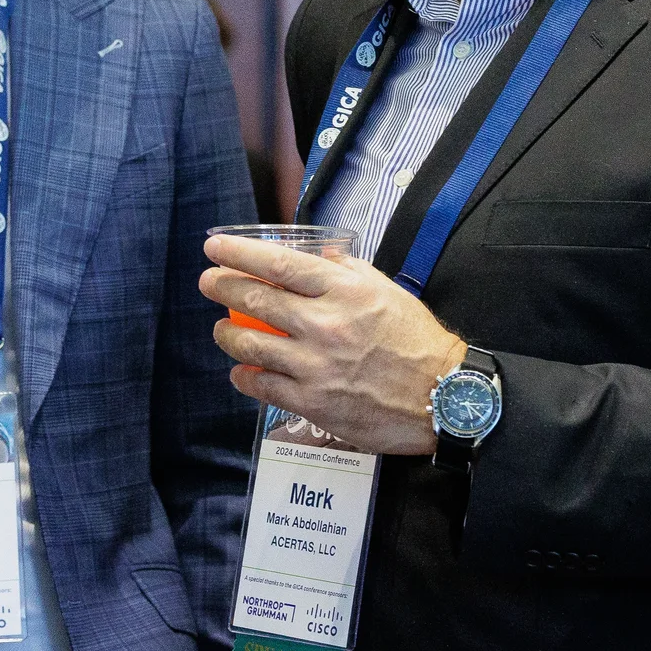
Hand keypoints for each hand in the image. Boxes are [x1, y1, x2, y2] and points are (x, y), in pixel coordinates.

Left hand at [199, 233, 465, 454]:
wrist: (443, 397)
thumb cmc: (417, 340)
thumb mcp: (388, 291)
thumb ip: (349, 270)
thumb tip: (319, 254)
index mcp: (343, 291)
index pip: (278, 265)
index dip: (239, 254)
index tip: (214, 248)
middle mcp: (324, 324)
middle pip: (256, 299)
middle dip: (222, 286)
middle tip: (207, 281)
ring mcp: (315, 366)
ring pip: (250, 344)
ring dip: (227, 333)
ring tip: (222, 328)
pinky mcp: (312, 402)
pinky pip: (262, 385)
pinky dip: (244, 375)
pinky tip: (241, 370)